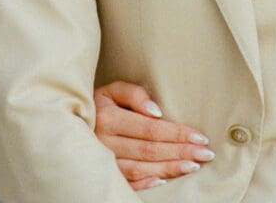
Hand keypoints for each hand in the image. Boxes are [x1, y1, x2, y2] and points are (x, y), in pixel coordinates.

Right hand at [94, 81, 213, 189]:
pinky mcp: (103, 174)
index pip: (150, 128)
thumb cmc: (100, 104)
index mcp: (108, 117)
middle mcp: (105, 141)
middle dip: (180, 151)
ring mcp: (104, 161)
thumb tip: (156, 111)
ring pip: (141, 169)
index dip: (177, 133)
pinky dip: (146, 185)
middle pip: (150, 150)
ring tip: (193, 166)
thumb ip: (133, 94)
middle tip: (205, 154)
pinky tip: (164, 182)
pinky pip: (127, 183)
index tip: (200, 137)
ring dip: (169, 169)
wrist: (70, 123)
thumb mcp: (112, 90)